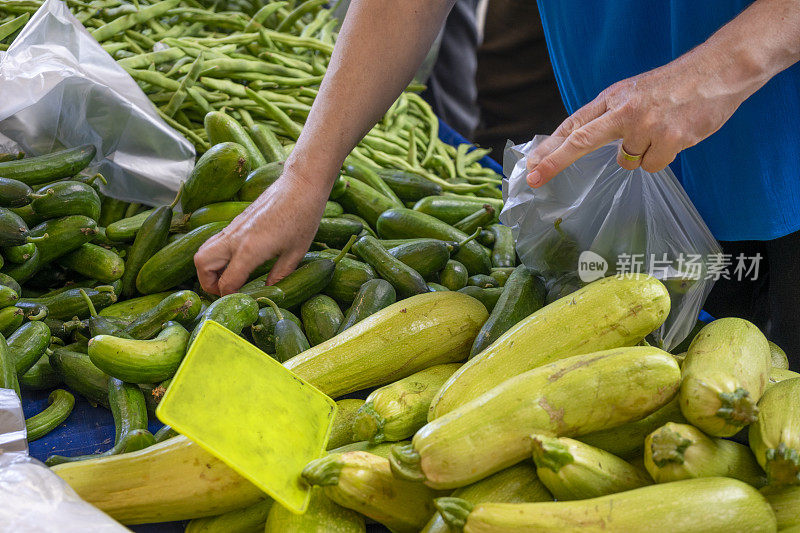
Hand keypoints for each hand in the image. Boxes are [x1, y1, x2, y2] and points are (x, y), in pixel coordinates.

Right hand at [194, 170, 328, 295]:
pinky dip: (217, 255)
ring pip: (203, 250)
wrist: (300, 184)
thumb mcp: (296, 252)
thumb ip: (280, 274)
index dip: (230, 297)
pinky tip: (237, 260)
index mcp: (249, 250)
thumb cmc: (303, 217)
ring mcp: (233, 227)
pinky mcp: (236, 221)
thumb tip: (270, 290)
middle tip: (225, 290)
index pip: (226, 283)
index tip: (241, 303)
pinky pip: (215, 240)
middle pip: (201, 264)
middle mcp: (234, 238)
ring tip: (229, 277)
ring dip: (209, 267)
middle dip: (207, 282)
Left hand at [526, 48, 754, 186]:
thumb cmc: (673, 85)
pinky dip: (661, 158)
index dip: (550, 147)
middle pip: (580, 141)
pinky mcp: (670, 140)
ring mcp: (646, 126)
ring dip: (640, 154)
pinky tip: (674, 137)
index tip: (530, 164)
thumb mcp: (632, 93)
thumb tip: (579, 143)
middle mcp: (624, 111)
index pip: (573, 125)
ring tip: (660, 130)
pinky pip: (651, 166)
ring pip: (625, 163)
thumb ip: (608, 116)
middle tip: (534, 178)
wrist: (718, 72)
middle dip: (554, 162)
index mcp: (612, 98)